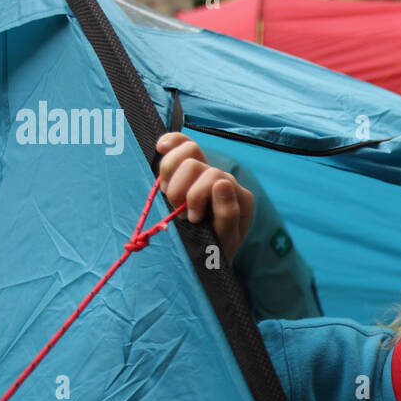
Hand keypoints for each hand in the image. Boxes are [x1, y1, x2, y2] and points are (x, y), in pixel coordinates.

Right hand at [155, 132, 253, 266]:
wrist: (208, 258)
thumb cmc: (218, 252)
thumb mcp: (226, 241)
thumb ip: (228, 214)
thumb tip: (222, 182)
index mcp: (240, 196)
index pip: (214, 177)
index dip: (195, 196)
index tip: (193, 219)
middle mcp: (225, 180)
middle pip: (196, 164)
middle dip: (181, 189)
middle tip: (181, 213)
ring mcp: (208, 172)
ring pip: (186, 151)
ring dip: (171, 175)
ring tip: (172, 198)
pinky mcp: (190, 170)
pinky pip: (181, 144)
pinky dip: (170, 142)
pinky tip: (161, 147)